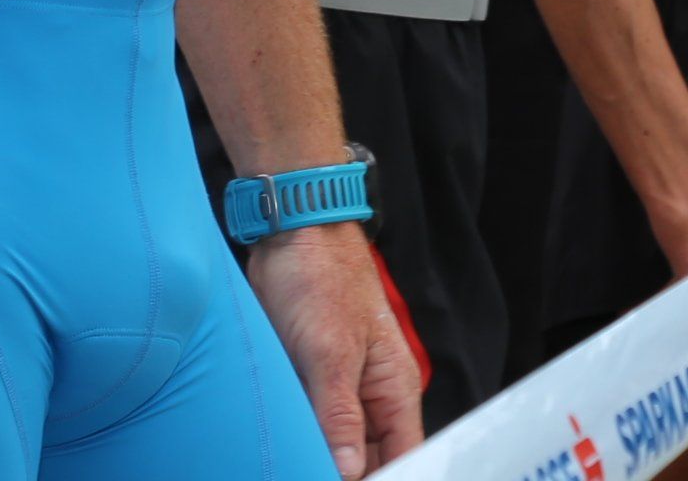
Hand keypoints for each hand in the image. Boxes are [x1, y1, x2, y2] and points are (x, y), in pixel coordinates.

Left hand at [246, 222, 425, 474]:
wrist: (291, 231)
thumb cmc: (319, 277)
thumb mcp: (329, 353)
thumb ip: (340, 416)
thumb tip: (350, 472)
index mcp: (393, 388)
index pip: (402, 456)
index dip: (381, 480)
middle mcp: (372, 394)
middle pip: (369, 458)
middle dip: (346, 473)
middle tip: (305, 473)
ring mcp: (341, 388)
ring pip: (337, 445)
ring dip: (320, 459)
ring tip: (294, 466)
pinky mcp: (311, 379)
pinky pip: (311, 424)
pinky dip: (301, 440)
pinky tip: (285, 452)